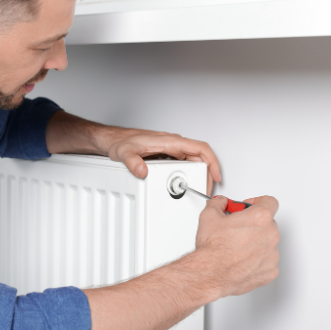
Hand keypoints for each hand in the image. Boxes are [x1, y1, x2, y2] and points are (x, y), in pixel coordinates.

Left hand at [104, 128, 221, 194]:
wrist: (114, 139)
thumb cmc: (121, 142)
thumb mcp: (124, 153)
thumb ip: (133, 162)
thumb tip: (142, 171)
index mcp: (169, 141)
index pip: (199, 148)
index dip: (212, 161)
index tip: (216, 174)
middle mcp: (172, 144)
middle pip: (200, 157)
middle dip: (207, 173)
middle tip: (206, 190)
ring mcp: (171, 149)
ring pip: (193, 160)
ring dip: (200, 174)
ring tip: (199, 189)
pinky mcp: (167, 154)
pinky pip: (185, 162)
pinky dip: (191, 173)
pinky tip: (188, 182)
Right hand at [194, 195, 279, 297]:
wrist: (211, 273)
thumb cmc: (213, 248)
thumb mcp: (209, 216)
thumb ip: (218, 203)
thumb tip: (221, 203)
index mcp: (260, 217)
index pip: (270, 202)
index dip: (258, 202)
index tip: (250, 207)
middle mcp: (271, 234)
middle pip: (268, 223)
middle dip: (255, 224)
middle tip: (238, 228)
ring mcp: (272, 254)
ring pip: (268, 243)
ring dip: (257, 242)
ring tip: (238, 247)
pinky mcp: (271, 271)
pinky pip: (268, 261)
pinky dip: (258, 260)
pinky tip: (242, 260)